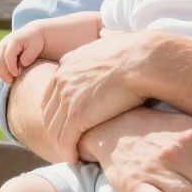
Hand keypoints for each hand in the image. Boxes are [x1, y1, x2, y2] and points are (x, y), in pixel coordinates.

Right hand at [0, 26, 45, 83]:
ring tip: (9, 80)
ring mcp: (0, 47)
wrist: (32, 33)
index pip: (8, 56)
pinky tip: (4, 77)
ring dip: (0, 73)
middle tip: (12, 81)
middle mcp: (4, 43)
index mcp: (13, 41)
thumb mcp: (36, 47)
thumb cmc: (36, 42)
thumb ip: (28, 56)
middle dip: (4, 73)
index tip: (17, 75)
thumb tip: (21, 64)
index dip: (11, 68)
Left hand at [40, 31, 147, 162]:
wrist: (142, 60)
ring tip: (71, 156)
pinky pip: (65, 140)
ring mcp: (67, 98)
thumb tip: (107, 32)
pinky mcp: (77, 115)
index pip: (52, 93)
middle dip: (55, 130)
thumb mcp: (110, 40)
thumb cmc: (135, 52)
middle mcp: (62, 80)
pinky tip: (76, 159)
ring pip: (55, 129)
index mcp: (68, 64)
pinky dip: (68, 152)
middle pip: (49, 113)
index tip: (65, 123)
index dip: (57, 111)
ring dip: (61, 145)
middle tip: (66, 144)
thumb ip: (103, 41)